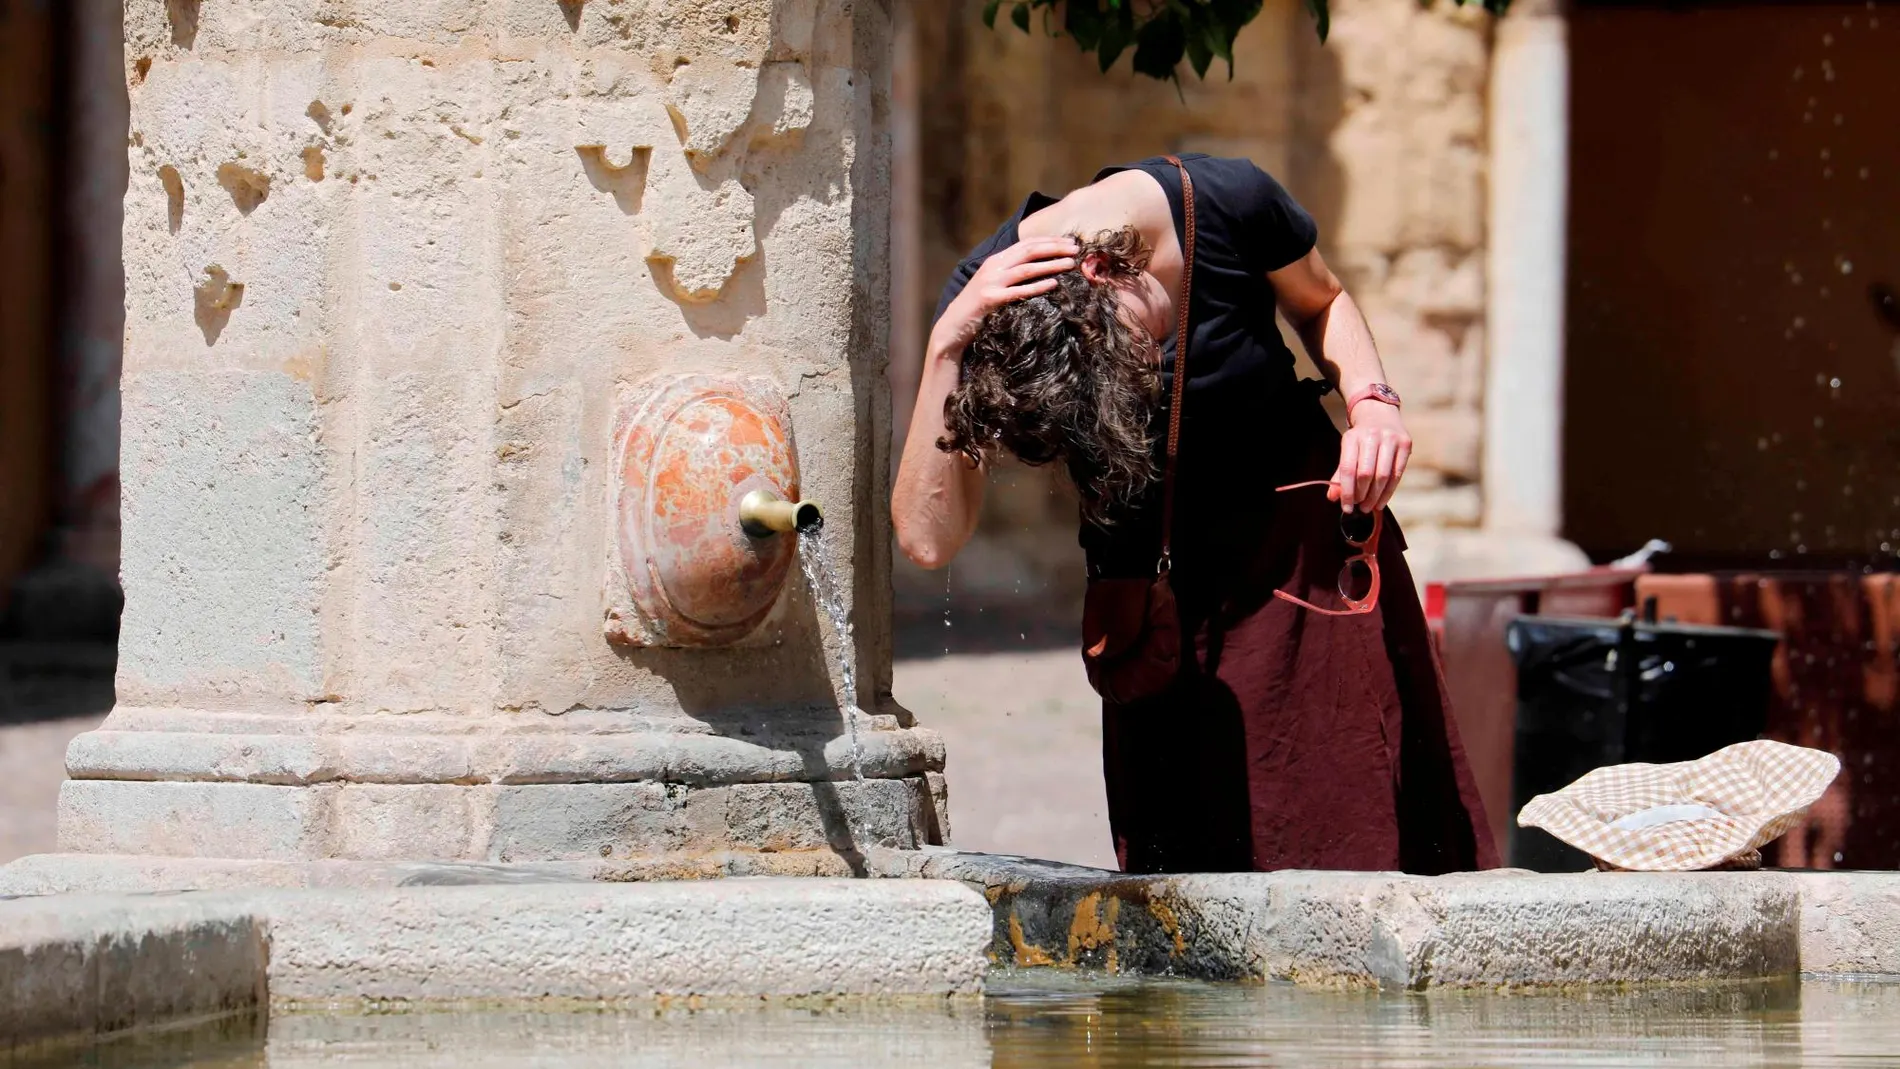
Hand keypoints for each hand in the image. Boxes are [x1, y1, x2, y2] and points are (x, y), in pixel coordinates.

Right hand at [929, 237, 1079, 355]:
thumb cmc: (978, 307)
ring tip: (1070, 264)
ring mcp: (991, 282)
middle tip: (1075, 250)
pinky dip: (1038, 286)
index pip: (1026, 243)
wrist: (954, 325)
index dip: (1049, 241)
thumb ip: (1011, 273)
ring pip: (1027, 269)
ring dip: (1051, 264)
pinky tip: (1054, 284)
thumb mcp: (994, 283)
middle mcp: (993, 266)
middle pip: (1029, 251)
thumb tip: (1039, 268)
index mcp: (996, 259)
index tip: (1069, 242)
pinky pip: (1019, 291)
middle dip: (1055, 248)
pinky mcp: (990, 299)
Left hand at [1329, 402, 1410, 513]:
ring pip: (1383, 475)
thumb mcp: (1347, 450)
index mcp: (1352, 438)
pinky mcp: (1405, 444)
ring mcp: (1390, 439)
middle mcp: (1372, 436)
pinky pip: (1398, 474)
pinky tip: (1382, 501)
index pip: (1348, 469)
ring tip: (1370, 507)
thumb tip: (1333, 497)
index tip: (1346, 508)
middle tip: (1360, 507)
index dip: (1347, 491)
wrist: (1380, 414)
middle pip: (1366, 474)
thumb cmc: (1360, 439)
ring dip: (1376, 496)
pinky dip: (1389, 491)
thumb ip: (1340, 474)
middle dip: (1362, 495)